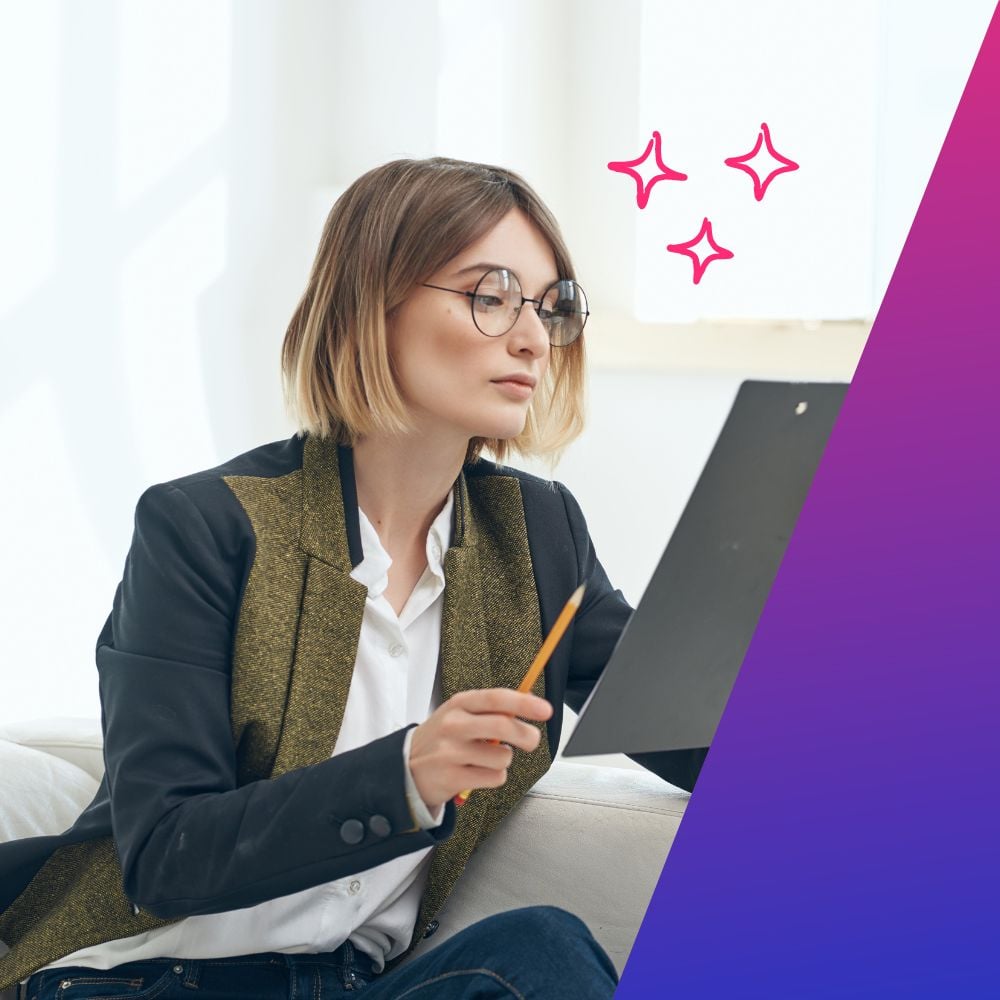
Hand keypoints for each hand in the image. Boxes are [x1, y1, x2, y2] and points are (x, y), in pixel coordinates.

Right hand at [408, 689, 552, 811]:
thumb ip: (491, 709)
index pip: (496, 698)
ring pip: (503, 756)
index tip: (545, 710)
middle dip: (526, 735)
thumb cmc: (442, 738)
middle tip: (532, 740)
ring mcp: (451, 752)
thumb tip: (530, 702)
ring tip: (487, 759)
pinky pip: (495, 777)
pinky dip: (495, 777)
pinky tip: (479, 773)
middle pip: (503, 726)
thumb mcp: (460, 714)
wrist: (406, 766)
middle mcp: (454, 725)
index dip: (524, 703)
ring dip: (505, 760)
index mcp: (459, 704)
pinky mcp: (452, 777)